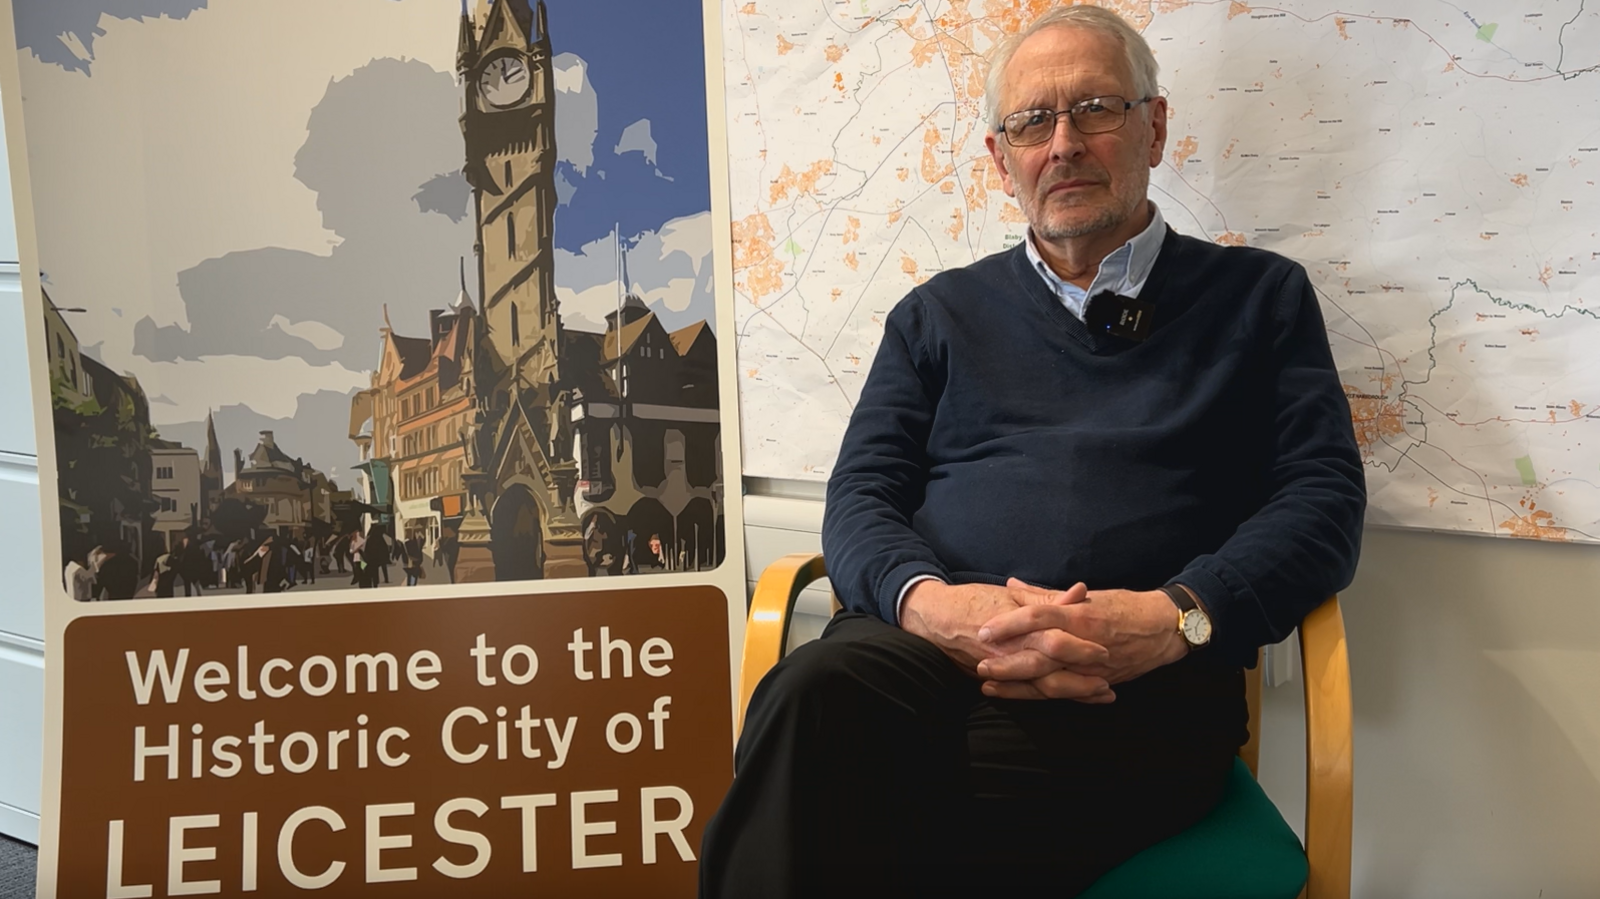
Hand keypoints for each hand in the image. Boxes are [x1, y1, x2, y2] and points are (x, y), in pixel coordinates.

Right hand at [901, 580, 1109, 699]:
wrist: (934, 618)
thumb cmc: (973, 600)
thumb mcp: (1011, 596)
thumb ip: (1047, 599)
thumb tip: (1080, 593)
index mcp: (1019, 630)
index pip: (1058, 642)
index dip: (1082, 648)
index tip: (1106, 650)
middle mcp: (1012, 655)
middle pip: (1053, 675)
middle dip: (1082, 682)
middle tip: (1108, 683)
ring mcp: (1003, 671)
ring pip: (1042, 690)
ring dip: (1072, 694)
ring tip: (1098, 695)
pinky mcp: (996, 680)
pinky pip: (1026, 694)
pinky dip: (1048, 697)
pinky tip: (1067, 699)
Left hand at [974, 580, 1188, 699]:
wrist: (1165, 629)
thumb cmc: (1124, 606)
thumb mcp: (1087, 595)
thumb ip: (1046, 595)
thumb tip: (1011, 586)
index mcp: (1081, 616)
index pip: (1039, 617)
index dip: (1010, 624)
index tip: (985, 629)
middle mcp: (1086, 644)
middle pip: (1041, 656)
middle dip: (1008, 664)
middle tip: (980, 665)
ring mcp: (1093, 668)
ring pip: (1051, 682)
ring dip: (1018, 687)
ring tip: (990, 687)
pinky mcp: (1100, 683)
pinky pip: (1068, 694)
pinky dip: (1043, 697)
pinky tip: (1021, 698)